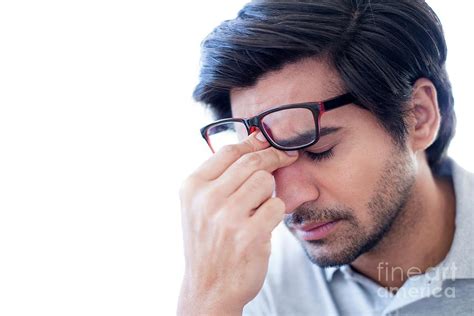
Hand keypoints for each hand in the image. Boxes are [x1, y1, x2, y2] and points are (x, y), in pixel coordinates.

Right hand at [177, 132, 298, 315]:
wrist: (209, 288)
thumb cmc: (209, 242)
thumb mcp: (200, 206)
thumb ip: (221, 176)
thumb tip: (256, 139)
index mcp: (193, 187)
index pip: (229, 151)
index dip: (254, 142)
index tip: (270, 142)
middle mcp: (207, 199)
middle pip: (251, 162)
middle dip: (274, 157)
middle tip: (287, 158)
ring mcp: (227, 217)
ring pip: (266, 181)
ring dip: (270, 192)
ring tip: (259, 208)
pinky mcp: (249, 234)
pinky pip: (276, 206)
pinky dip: (275, 213)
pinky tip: (263, 224)